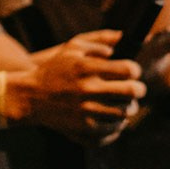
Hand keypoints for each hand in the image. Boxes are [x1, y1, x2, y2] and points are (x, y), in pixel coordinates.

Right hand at [8, 30, 145, 144]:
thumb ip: (98, 40)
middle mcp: (88, 89)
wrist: (30, 96)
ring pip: (124, 112)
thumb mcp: (72, 48)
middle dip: (139, 89)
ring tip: (125, 104)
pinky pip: (112, 130)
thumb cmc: (54, 70)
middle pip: (131, 91)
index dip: (135, 70)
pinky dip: (117, 125)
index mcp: (86, 68)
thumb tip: (123, 38)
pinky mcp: (83, 128)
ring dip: (128, 107)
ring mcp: (86, 111)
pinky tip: (114, 118)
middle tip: (137, 89)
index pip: (127, 69)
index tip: (132, 72)